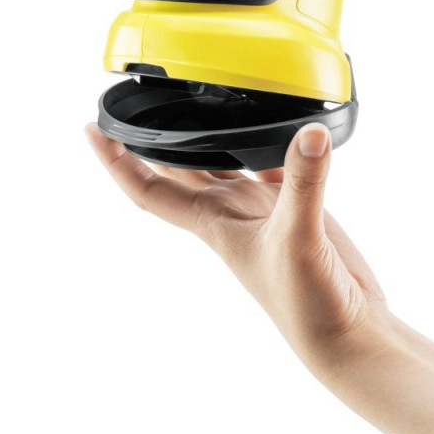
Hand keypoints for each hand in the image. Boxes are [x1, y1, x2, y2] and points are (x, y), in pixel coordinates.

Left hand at [85, 122, 388, 369]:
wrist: (342, 331)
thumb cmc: (305, 304)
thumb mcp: (297, 239)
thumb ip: (303, 184)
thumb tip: (310, 133)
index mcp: (213, 222)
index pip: (149, 188)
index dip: (117, 162)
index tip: (92, 129)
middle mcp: (230, 212)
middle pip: (180, 169)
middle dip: (157, 141)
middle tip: (140, 105)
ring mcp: (262, 210)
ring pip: (224, 164)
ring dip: (208, 138)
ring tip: (198, 102)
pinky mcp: (294, 208)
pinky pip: (272, 166)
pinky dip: (270, 146)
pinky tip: (275, 128)